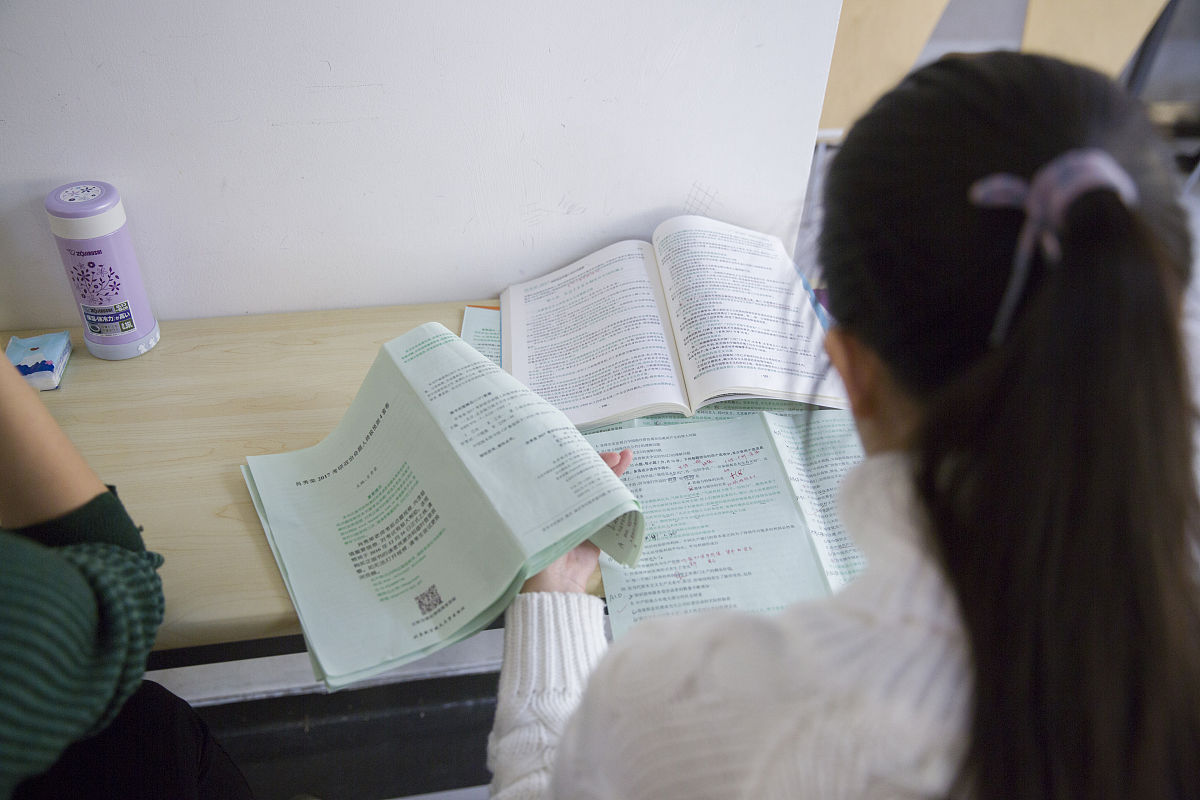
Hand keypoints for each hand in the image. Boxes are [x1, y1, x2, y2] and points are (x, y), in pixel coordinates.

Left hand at [520, 449, 632, 593]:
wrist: (555, 585)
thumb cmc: (540, 551)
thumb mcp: (546, 514)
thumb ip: (559, 492)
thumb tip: (567, 463)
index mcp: (547, 501)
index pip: (566, 473)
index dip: (581, 460)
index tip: (594, 453)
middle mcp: (565, 507)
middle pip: (587, 480)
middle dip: (604, 465)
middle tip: (619, 456)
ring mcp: (584, 519)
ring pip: (602, 492)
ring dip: (615, 477)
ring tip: (627, 459)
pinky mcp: (599, 533)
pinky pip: (613, 511)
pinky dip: (622, 499)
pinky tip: (629, 486)